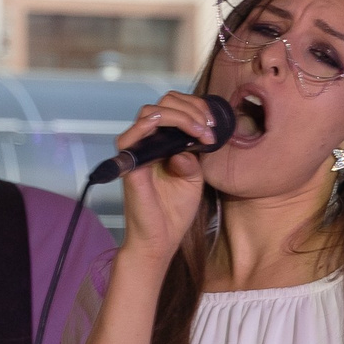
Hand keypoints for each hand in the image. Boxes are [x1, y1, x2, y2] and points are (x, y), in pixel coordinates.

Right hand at [116, 93, 227, 271]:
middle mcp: (147, 142)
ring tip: (200, 131)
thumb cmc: (175, 211)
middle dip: (191, 109)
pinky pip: (132, 135)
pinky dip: (154, 125)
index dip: (195, 108)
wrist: (161, 240)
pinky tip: (179, 132)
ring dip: (180, 116)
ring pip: (150, 112)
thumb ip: (193, 154)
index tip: (214, 124)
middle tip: (209, 127)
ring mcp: (136, 151)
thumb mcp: (194, 177)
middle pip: (163, 104)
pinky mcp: (130, 165)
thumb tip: (189, 140)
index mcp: (162, 143)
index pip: (174, 108)